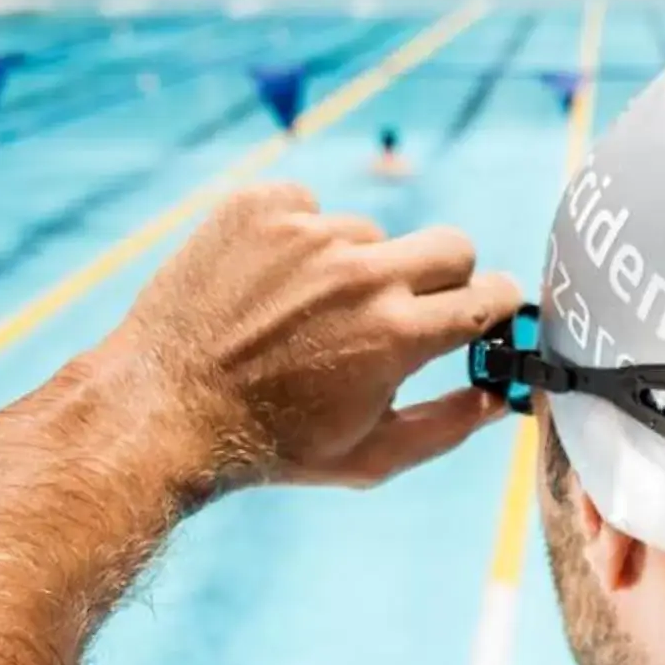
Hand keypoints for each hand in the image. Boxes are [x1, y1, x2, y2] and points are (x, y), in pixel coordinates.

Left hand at [112, 183, 522, 485]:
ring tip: (305, 316)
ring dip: (356, 267)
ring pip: (370, 234)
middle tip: (410, 305)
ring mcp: (307, 232)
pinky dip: (298, 240)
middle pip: (451, 244)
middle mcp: (360, 273)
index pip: (488, 294)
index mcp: (398, 334)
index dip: (495, 305)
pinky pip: (308, 207)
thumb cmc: (273, 444)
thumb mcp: (371, 457)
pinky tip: (268, 286)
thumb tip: (499, 397)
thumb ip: (448, 426)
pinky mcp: (260, 207)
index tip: (484, 312)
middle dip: (447, 274)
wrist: (165, 409)